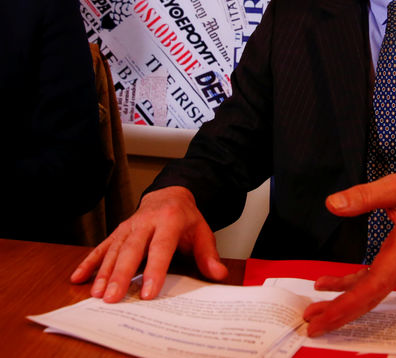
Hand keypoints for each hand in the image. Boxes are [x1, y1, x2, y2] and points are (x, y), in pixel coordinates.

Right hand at [70, 186, 226, 301]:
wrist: (169, 195)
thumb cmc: (186, 219)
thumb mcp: (202, 232)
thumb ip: (208, 254)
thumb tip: (218, 275)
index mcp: (170, 220)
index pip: (161, 247)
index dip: (154, 270)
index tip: (147, 293)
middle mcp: (146, 221)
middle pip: (132, 249)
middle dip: (121, 274)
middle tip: (113, 298)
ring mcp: (129, 226)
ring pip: (114, 249)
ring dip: (103, 272)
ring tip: (98, 294)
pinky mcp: (117, 232)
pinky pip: (101, 247)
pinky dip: (89, 262)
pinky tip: (78, 278)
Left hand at [302, 170, 395, 335]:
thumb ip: (365, 195)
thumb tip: (334, 204)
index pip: (374, 285)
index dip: (348, 304)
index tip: (326, 317)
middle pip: (369, 298)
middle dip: (340, 313)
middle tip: (312, 325)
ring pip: (368, 293)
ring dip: (341, 304)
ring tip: (314, 311)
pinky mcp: (394, 263)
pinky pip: (370, 282)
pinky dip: (348, 287)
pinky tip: (328, 285)